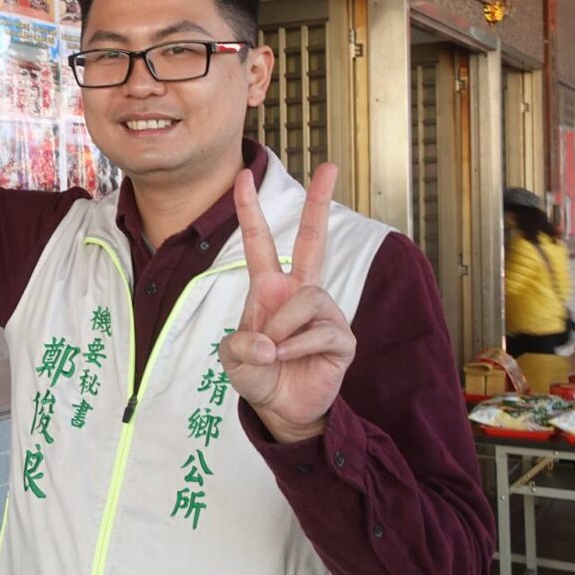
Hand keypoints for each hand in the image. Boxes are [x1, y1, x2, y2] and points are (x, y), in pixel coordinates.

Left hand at [217, 163, 352, 443]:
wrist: (280, 408)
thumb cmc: (258, 375)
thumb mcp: (232, 358)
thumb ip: (239, 346)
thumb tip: (268, 342)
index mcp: (270, 288)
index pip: (260, 242)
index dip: (250, 209)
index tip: (243, 175)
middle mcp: (299, 292)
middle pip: (312, 240)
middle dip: (319, 203)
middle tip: (329, 166)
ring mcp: (324, 311)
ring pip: (307, 297)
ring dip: (283, 326)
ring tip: (275, 350)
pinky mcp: (342, 337)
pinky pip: (320, 330)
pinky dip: (297, 347)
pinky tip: (291, 358)